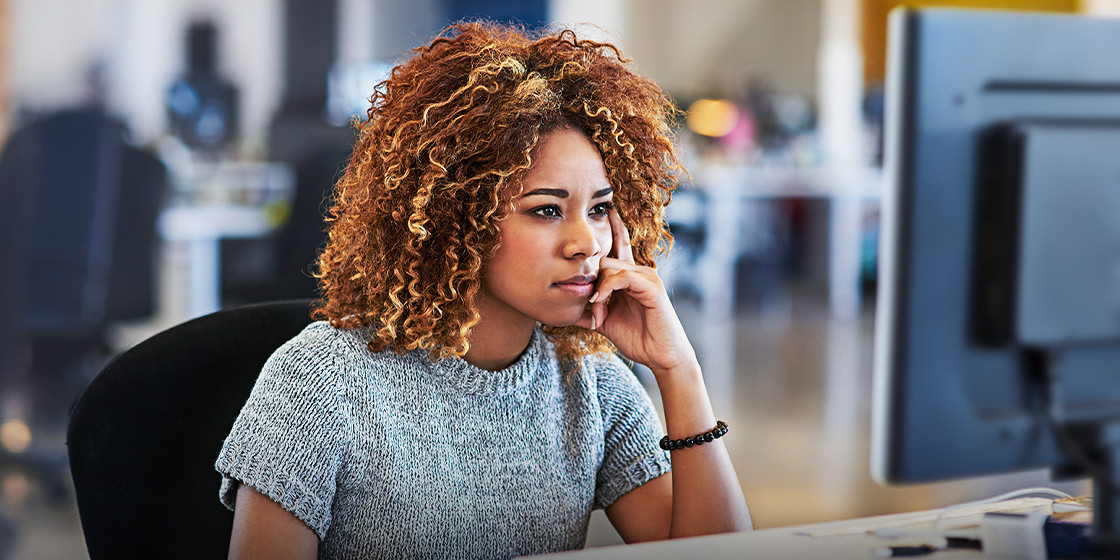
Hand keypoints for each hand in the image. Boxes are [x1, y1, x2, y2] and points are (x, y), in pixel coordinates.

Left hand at [576, 208, 696, 375]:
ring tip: (598, 313)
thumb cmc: (638, 338)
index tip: (600, 211)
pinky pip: (623, 277)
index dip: (610, 230)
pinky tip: (600, 301)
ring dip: (598, 291)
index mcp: (630, 278)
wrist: (661, 356)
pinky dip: (607, 288)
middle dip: (591, 283)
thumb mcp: (605, 321)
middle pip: (604, 260)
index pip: (617, 247)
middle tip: (591, 309)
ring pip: (611, 267)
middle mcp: (639, 273)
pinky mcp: (652, 287)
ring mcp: (647, 278)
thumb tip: (563, 307)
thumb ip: (588, 310)